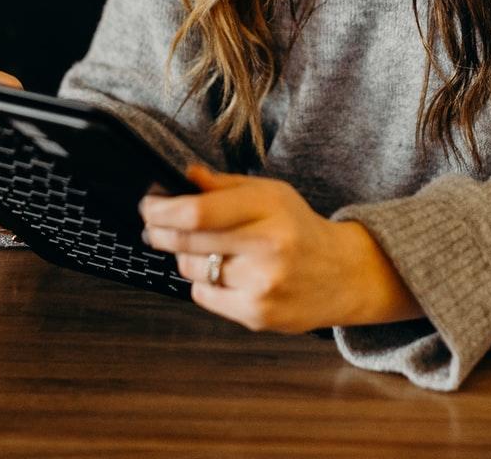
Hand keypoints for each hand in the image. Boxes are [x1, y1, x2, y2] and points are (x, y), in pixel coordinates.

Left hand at [139, 163, 417, 332]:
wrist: (343, 274)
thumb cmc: (300, 229)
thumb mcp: (271, 194)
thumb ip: (225, 185)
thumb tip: (185, 175)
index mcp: (269, 209)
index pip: (198, 212)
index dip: (162, 209)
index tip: (147, 205)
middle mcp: (267, 247)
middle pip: (187, 241)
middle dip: (160, 231)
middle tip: (152, 224)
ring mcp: (261, 285)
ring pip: (191, 269)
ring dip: (186, 257)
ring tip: (206, 249)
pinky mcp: (257, 314)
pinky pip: (204, 296)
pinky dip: (204, 283)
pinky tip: (225, 274)